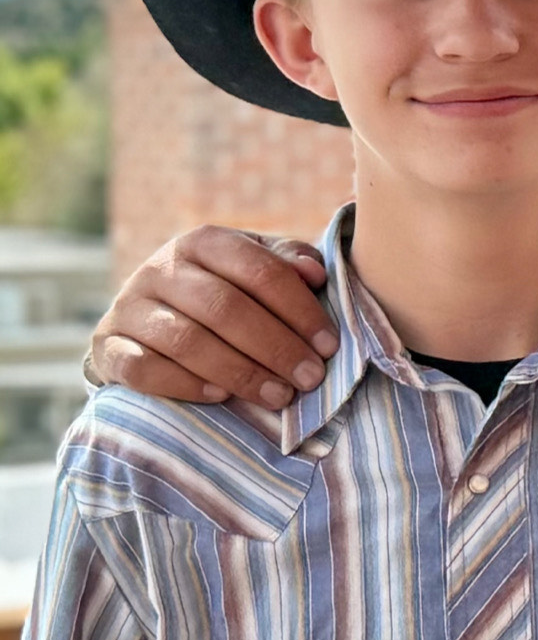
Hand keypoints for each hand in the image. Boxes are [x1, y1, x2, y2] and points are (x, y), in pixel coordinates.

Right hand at [89, 227, 334, 409]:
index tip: (329, 346)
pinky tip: (220, 396)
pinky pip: (143, 368)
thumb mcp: (255, 271)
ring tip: (279, 396)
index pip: (259, 269)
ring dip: (239, 372)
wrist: (146, 323)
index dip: (299, 309)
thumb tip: (315, 272)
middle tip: (310, 378)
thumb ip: (288, 265)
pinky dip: (184, 384)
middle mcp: (162, 268)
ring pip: (186, 340)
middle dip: (275, 346)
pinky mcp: (107, 345)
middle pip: (224, 307)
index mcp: (205, 242)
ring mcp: (128, 306)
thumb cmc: (222, 294)